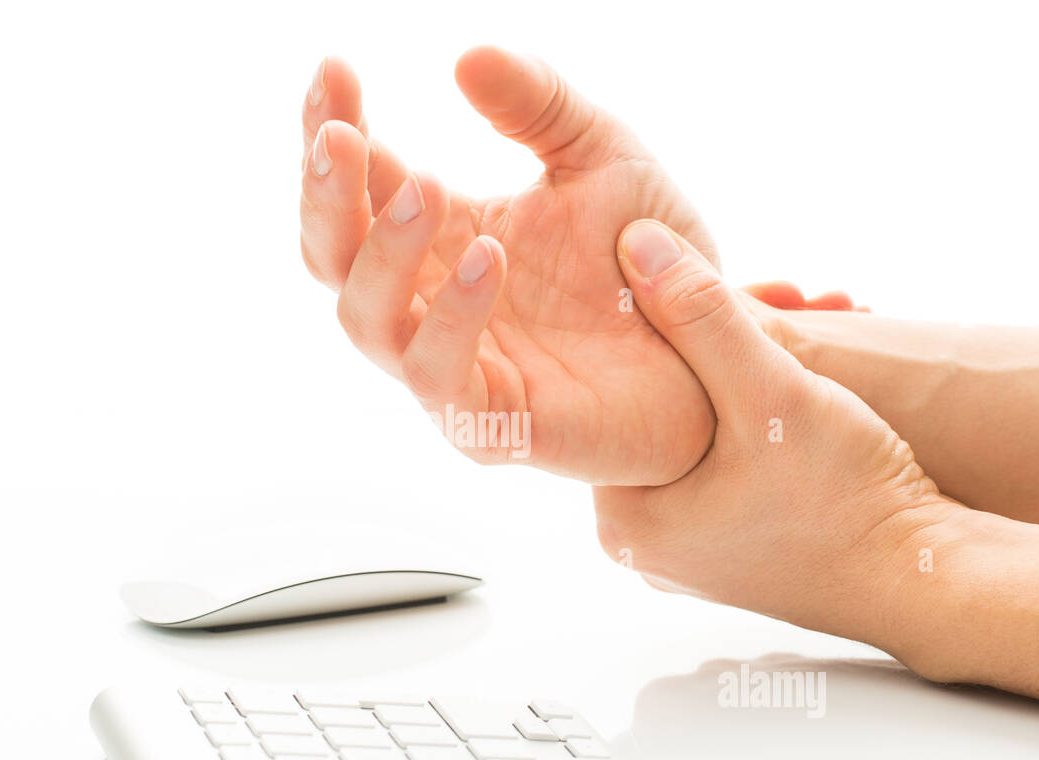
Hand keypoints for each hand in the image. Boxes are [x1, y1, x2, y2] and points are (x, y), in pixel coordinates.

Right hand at [300, 48, 720, 483]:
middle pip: (332, 257)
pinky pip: (441, 376)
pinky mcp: (490, 424)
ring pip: (366, 322)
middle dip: (325, 195)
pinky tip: (488, 256)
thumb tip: (467, 56)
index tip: (334, 68)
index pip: (356, 185)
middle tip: (339, 134)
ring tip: (425, 187)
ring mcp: (451, 366)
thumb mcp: (602, 157)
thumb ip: (539, 106)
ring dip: (381, 254)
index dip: (332, 128)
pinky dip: (453, 318)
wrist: (713, 351)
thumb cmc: (647, 261)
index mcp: (440, 236)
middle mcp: (427, 304)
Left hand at [594, 220, 956, 667]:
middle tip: (786, 296)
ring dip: (750, 374)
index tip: (726, 288)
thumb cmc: (847, 500)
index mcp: (623, 518)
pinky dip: (761, 419)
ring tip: (811, 322)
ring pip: (702, 433)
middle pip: (663, 411)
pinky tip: (809, 381)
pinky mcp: (731, 551)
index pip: (619, 394)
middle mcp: (641, 545)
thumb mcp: (771, 390)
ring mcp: (686, 552)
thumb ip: (702, 315)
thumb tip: (634, 244)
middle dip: (722, 344)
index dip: (669, 325)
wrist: (926, 582)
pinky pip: (727, 463)